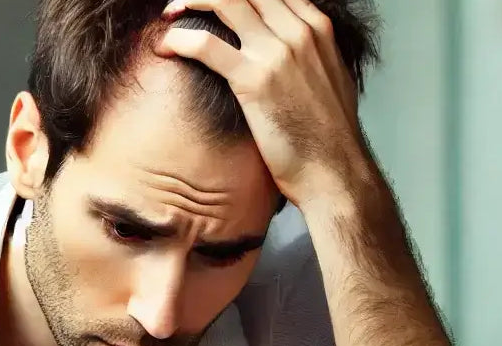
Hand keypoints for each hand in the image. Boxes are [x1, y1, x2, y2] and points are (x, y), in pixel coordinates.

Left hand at [157, 0, 371, 208]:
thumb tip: (296, 52)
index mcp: (317, 29)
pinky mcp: (254, 80)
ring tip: (169, 14)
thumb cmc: (330, 140)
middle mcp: (298, 32)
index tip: (217, 2)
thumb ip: (312, 55)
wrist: (335, 173)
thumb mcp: (332, 81)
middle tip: (184, 2)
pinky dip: (178, 40)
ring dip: (188, 0)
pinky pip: (204, 44)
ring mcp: (276, 53)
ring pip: (222, 1)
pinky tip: (165, 47)